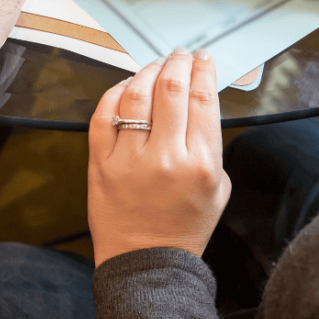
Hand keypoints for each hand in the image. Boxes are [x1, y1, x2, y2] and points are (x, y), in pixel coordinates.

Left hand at [88, 49, 230, 265]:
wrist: (146, 262)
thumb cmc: (183, 226)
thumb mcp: (218, 188)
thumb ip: (211, 146)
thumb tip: (199, 104)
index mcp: (200, 164)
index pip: (203, 99)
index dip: (203, 71)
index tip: (202, 59)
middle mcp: (165, 157)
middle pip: (170, 89)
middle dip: (177, 64)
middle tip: (180, 56)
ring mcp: (129, 159)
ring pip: (135, 95)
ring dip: (147, 72)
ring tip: (155, 66)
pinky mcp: (100, 163)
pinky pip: (103, 114)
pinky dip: (114, 92)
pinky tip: (125, 86)